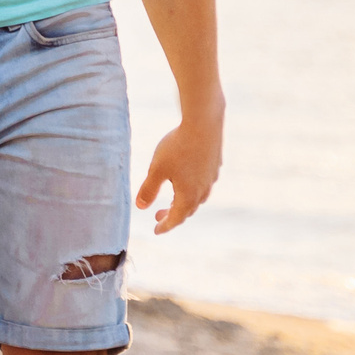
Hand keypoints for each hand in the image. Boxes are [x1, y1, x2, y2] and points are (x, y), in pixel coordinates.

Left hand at [136, 107, 223, 233]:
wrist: (204, 124)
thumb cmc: (177, 147)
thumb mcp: (157, 169)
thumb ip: (148, 190)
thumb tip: (140, 207)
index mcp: (188, 195)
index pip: (176, 218)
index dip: (165, 226)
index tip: (155, 231)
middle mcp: (203, 190)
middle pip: (187, 210)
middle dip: (172, 214)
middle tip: (158, 215)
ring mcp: (211, 178)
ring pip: (197, 197)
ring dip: (183, 202)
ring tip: (172, 199)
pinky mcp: (214, 165)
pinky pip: (203, 184)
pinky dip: (192, 189)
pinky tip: (187, 179)